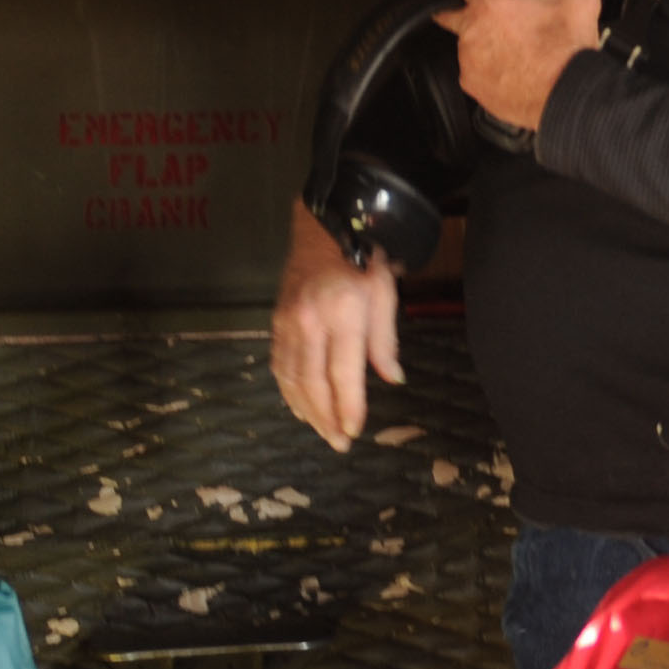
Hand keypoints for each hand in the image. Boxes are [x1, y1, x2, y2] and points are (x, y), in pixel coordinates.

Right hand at [271, 197, 403, 451]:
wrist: (325, 225)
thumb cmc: (363, 258)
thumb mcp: (385, 294)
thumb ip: (385, 341)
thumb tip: (392, 379)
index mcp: (342, 313)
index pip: (343, 373)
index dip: (348, 407)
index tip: (355, 431)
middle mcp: (310, 320)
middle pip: (312, 382)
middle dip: (326, 418)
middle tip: (339, 443)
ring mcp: (288, 321)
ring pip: (291, 378)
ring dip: (306, 410)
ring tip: (322, 432)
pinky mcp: (276, 321)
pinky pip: (279, 364)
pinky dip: (288, 390)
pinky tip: (300, 406)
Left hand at [435, 0, 627, 132]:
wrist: (567, 94)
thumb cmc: (569, 49)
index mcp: (490, 1)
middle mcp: (473, 28)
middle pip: (450, 12)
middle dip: (458, 9)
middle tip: (478, 13)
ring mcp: (469, 58)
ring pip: (464, 44)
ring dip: (477, 42)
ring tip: (504, 45)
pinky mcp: (472, 83)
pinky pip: (471, 72)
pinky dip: (484, 69)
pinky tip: (505, 68)